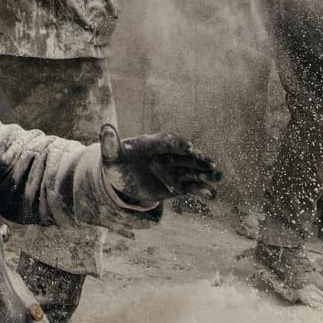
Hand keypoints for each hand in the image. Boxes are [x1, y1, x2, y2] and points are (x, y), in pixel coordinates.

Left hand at [99, 124, 221, 203]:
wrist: (123, 179)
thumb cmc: (117, 163)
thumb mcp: (111, 156)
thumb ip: (110, 144)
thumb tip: (104, 127)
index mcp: (154, 144)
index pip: (168, 141)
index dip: (178, 144)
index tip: (187, 147)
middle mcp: (168, 156)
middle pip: (186, 155)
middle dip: (198, 159)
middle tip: (210, 163)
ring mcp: (174, 170)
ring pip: (193, 171)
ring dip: (206, 173)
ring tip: (218, 177)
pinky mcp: (177, 186)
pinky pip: (191, 188)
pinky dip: (201, 191)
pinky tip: (213, 195)